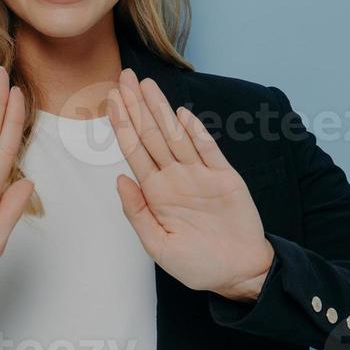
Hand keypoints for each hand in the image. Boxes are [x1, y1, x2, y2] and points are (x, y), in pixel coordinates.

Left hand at [107, 68, 273, 300]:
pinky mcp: (226, 179)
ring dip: (161, 110)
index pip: (134, 150)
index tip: (111, 98)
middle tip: (123, 77)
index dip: (122, 124)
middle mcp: (175, 178)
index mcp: (156, 192)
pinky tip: (182, 115)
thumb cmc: (197, 264)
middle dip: (136, 106)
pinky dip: (197, 133)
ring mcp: (200, 176)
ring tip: (146, 85)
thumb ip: (137, 213)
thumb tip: (120, 180)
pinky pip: (209, 152)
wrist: (239, 273)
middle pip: (151, 135)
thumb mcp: (158, 246)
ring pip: (176, 136)